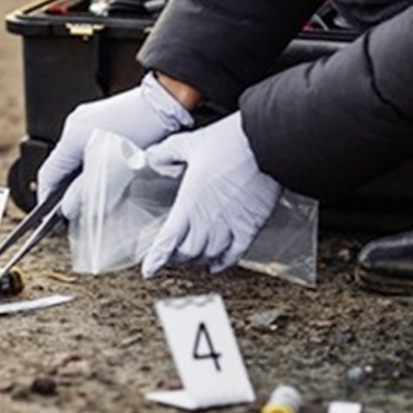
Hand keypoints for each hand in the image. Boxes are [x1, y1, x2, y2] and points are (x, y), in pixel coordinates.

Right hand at [37, 72, 192, 204]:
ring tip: (100, 190)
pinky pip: (94, 143)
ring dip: (86, 174)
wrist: (167, 102)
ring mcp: (91, 116)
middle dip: (69, 188)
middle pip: (64, 164)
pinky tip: (113, 170)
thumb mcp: (112, 173)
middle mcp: (76, 123)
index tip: (50, 216)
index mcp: (71, 136)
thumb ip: (85, 194)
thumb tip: (67, 209)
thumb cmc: (143, 133)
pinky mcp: (107, 115)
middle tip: (79, 207)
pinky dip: (98, 160)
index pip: (49, 173)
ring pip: (81, 155)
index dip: (47, 198)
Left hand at [141, 112, 281, 276]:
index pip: (167, 241)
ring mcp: (230, 227)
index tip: (149, 270)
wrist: (263, 144)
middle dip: (177, 256)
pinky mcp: (250, 227)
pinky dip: (223, 264)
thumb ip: (166, 152)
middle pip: (187, 254)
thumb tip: (150, 156)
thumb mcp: (189, 143)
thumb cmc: (229, 143)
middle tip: (173, 253)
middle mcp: (207, 221)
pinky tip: (217, 265)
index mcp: (189, 203)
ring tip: (194, 257)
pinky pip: (234, 255)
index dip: (156, 258)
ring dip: (199, 259)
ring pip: (208, 257)